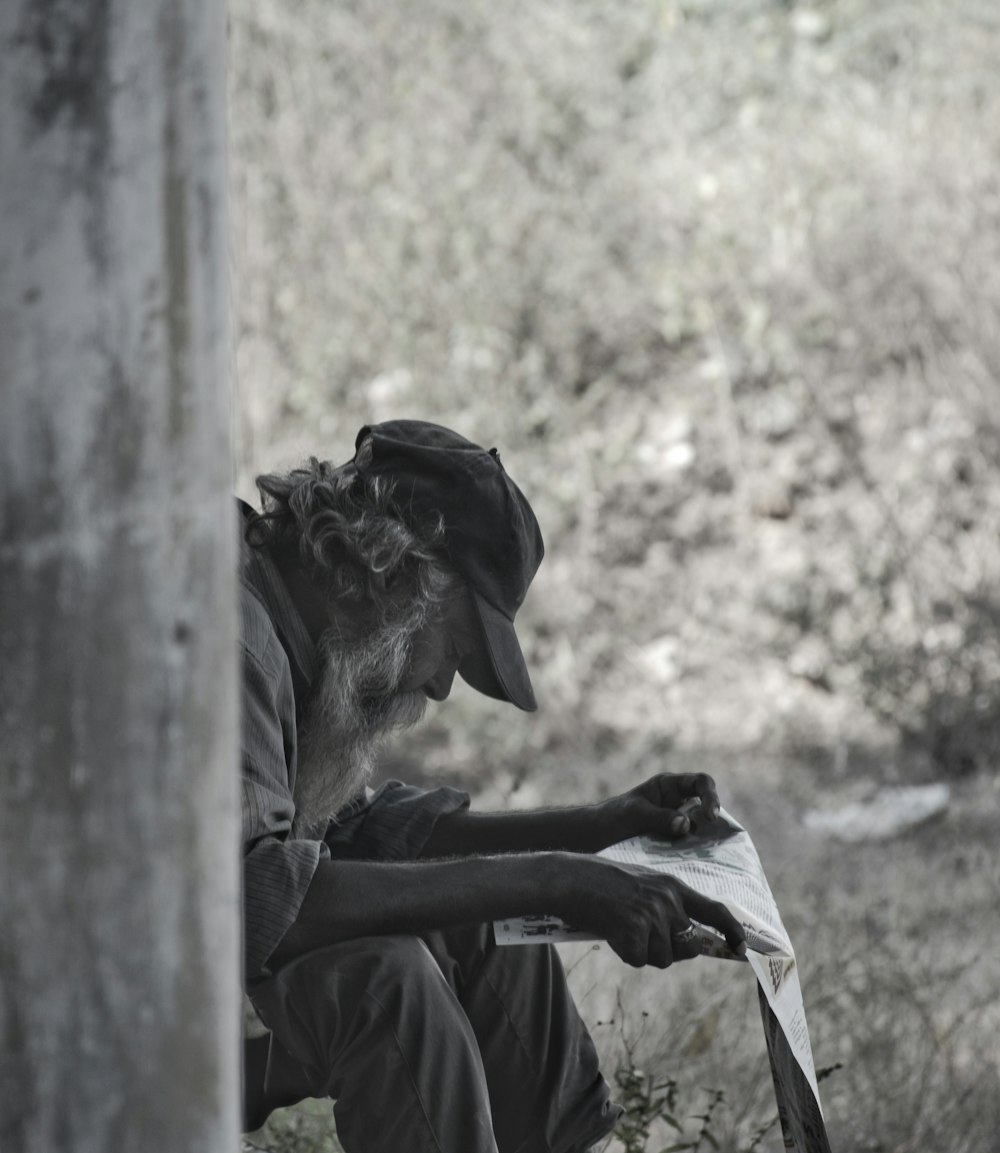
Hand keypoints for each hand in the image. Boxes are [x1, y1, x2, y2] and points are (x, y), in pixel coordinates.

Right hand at [555, 854, 744, 968]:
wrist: (572, 878)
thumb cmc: (604, 882)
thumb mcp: (644, 886)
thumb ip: (668, 908)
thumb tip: (689, 944)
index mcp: (673, 886)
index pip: (715, 909)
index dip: (732, 930)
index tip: (741, 947)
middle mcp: (668, 900)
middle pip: (688, 946)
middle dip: (670, 950)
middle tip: (644, 937)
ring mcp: (652, 916)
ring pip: (662, 958)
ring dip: (643, 952)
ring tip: (621, 927)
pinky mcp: (634, 931)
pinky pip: (637, 960)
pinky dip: (623, 953)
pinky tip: (611, 932)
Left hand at [598, 772, 722, 844]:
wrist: (595, 839)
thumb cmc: (612, 817)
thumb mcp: (634, 814)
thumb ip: (658, 817)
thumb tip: (686, 824)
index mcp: (668, 787)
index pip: (700, 782)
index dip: (710, 795)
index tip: (710, 815)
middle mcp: (677, 804)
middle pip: (706, 807)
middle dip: (712, 822)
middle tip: (711, 838)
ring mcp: (677, 825)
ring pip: (702, 830)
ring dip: (705, 840)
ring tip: (705, 854)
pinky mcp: (674, 845)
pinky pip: (692, 847)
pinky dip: (695, 854)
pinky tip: (696, 866)